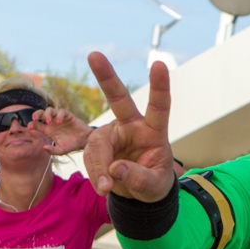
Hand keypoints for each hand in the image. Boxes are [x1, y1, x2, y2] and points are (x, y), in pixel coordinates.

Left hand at [30, 107, 91, 154]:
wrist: (84, 141)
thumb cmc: (72, 145)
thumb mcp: (61, 150)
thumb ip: (52, 150)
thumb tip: (44, 147)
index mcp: (48, 130)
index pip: (36, 124)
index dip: (32, 124)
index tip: (29, 127)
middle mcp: (52, 123)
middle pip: (41, 113)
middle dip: (36, 114)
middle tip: (35, 118)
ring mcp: (60, 118)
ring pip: (50, 110)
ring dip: (47, 114)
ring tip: (48, 121)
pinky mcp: (68, 116)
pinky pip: (61, 111)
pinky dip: (59, 115)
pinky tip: (59, 122)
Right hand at [84, 53, 176, 200]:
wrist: (140, 193)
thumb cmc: (154, 183)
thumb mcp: (154, 186)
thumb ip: (138, 178)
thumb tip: (115, 169)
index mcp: (154, 130)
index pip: (159, 106)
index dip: (159, 86)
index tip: (159, 63)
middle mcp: (132, 126)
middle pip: (119, 99)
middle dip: (106, 77)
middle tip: (94, 55)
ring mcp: (113, 134)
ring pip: (98, 145)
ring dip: (98, 167)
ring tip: (106, 188)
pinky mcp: (98, 146)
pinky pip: (89, 157)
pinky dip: (95, 174)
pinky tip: (103, 187)